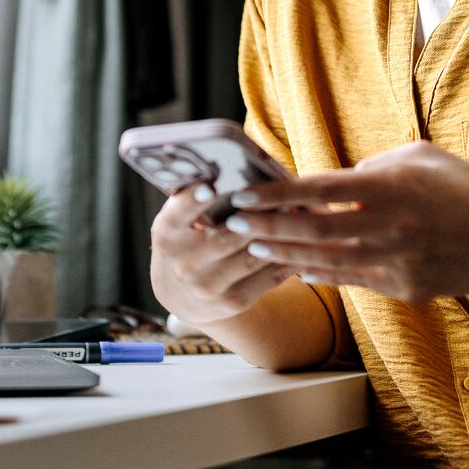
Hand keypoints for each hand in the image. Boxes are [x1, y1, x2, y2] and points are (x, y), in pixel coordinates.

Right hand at [148, 181, 296, 325]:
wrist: (182, 294)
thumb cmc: (187, 239)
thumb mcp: (179, 220)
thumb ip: (196, 198)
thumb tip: (233, 167)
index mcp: (167, 235)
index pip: (177, 215)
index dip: (192, 201)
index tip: (210, 187)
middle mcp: (185, 263)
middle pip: (228, 236)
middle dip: (259, 215)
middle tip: (282, 195)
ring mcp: (209, 286)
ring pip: (255, 255)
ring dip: (280, 234)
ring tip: (299, 212)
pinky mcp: (234, 301)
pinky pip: (269, 276)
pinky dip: (289, 256)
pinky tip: (301, 240)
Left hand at [222, 141, 468, 303]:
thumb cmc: (466, 188)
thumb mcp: (421, 157)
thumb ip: (375, 165)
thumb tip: (339, 180)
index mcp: (391, 186)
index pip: (320, 191)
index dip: (276, 196)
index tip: (243, 195)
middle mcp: (390, 226)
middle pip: (314, 231)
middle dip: (269, 229)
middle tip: (233, 226)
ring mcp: (398, 262)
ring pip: (328, 261)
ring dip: (287, 254)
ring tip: (255, 248)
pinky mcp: (406, 288)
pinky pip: (353, 280)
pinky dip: (323, 273)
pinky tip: (298, 266)